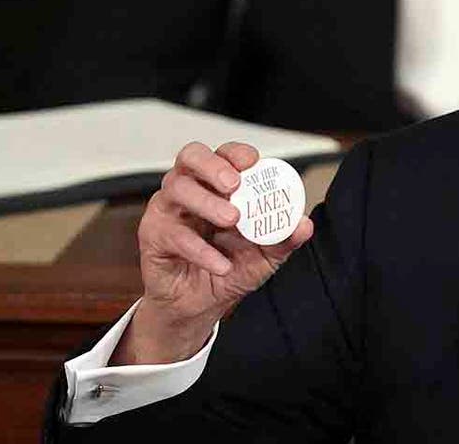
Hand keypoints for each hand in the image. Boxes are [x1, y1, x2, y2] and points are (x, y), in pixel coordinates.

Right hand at [111, 142, 313, 364]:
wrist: (200, 306)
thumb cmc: (230, 268)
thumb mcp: (265, 255)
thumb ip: (283, 238)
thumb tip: (304, 225)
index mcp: (217, 185)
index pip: (223, 154)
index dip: (236, 153)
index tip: (253, 162)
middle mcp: (190, 190)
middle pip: (191, 156)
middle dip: (213, 165)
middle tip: (234, 184)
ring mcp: (168, 210)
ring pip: (177, 188)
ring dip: (206, 202)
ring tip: (232, 219)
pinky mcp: (153, 236)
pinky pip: (173, 234)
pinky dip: (200, 249)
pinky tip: (221, 264)